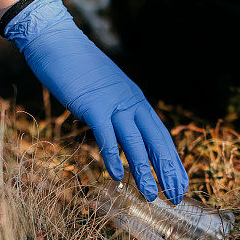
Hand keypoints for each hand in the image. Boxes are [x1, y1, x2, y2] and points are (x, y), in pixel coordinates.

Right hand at [3, 0, 187, 203]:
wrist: (57, 43)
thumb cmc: (80, 70)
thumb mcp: (107, 92)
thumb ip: (117, 112)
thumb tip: (121, 136)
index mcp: (137, 101)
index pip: (161, 136)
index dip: (173, 162)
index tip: (181, 184)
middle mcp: (131, 103)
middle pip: (156, 141)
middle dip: (168, 171)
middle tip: (176, 196)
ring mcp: (113, 104)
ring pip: (135, 142)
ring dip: (144, 171)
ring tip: (151, 195)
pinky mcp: (92, 105)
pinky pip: (106, 135)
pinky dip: (113, 156)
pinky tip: (118, 176)